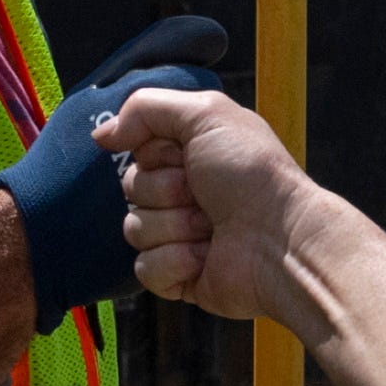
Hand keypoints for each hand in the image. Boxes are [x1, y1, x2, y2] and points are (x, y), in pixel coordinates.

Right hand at [0, 19, 230, 331]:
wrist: (281, 240)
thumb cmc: (252, 174)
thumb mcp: (205, 115)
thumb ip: (147, 108)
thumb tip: (104, 135)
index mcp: (190, 157)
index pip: (138, 151)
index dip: (157, 154)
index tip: (186, 156)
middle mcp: (184, 194)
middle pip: (130, 188)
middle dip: (166, 190)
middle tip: (203, 194)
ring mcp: (180, 237)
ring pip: (134, 228)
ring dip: (174, 226)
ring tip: (211, 228)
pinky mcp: (180, 277)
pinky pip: (145, 268)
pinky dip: (174, 262)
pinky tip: (204, 258)